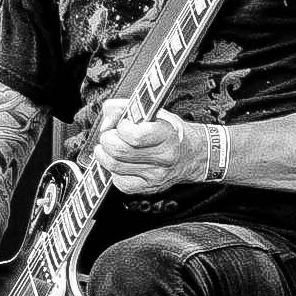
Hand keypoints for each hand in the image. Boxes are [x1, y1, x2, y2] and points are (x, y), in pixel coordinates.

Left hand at [93, 100, 208, 194]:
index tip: (124, 123)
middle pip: (119, 150)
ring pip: (114, 166)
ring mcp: (156, 175)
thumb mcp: (154, 112)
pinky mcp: (147, 188)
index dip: (122, 126)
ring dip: (104, 154)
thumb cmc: (170, 132)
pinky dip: (113, 171)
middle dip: (107, 139)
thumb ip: (126, 108)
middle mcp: (165, 158)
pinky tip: (120, 162)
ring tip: (111, 147)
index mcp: (168, 135)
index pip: (135, 135)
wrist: (191, 155)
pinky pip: (118, 182)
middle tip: (111, 134)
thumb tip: (107, 122)